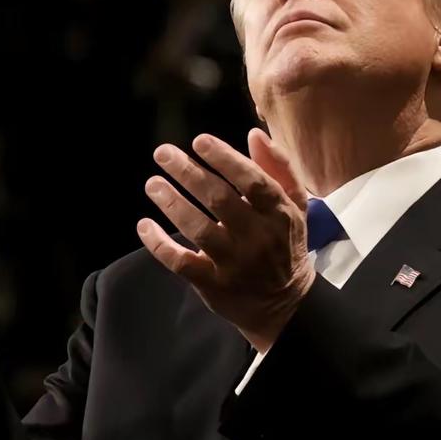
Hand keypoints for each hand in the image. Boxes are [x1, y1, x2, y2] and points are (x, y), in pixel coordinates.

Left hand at [137, 127, 314, 351]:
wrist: (286, 305)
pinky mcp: (213, 285)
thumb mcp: (295, 205)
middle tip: (163, 153)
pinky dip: (159, 244)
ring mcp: (234, 263)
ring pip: (199, 230)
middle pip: (220, 200)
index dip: (225, 159)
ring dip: (172, 203)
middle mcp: (257, 238)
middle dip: (188, 173)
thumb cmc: (285, 244)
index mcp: (279, 214)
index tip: (199, 141)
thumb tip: (254, 134)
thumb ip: (278, 168)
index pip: (253, 181)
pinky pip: (181, 263)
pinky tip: (145, 225)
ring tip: (152, 184)